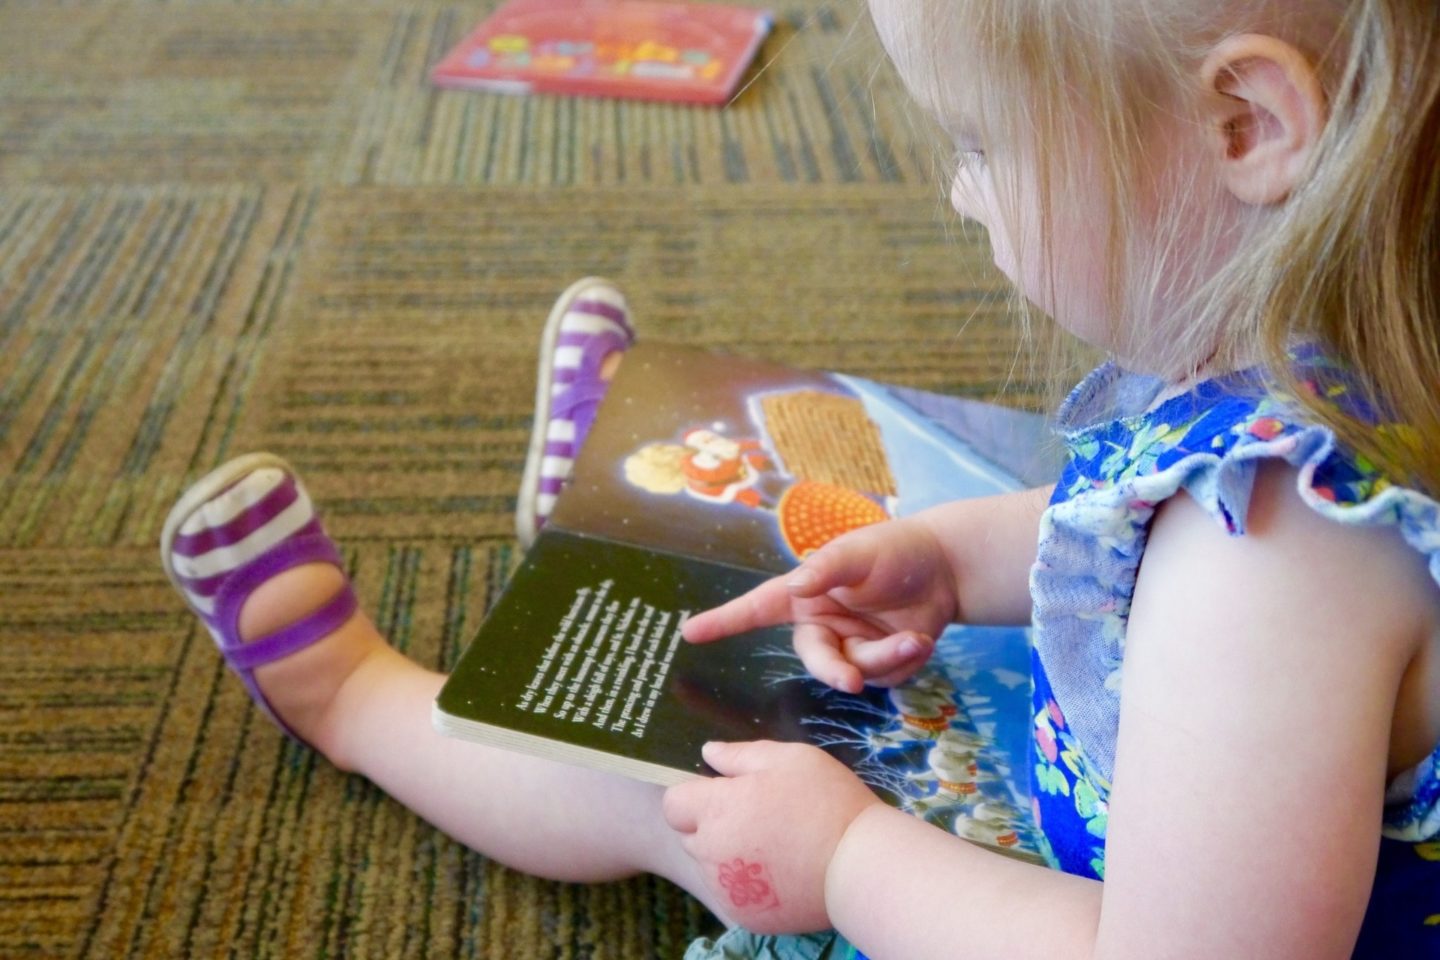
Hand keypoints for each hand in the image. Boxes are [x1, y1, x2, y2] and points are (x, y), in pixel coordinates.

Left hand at [662, 740, 881, 933]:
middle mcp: (711, 852)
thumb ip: (740, 755)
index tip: (725, 795)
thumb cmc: (825, 801)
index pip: (674, 804)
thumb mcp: (788, 759)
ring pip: (710, 866)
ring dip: (727, 856)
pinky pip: (732, 893)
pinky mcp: (743, 915)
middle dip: (711, 825)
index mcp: (716, 809)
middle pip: (690, 836)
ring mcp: (726, 888)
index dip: (695, 796)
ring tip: (773, 846)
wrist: (859, 864)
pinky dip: (747, 884)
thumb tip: (708, 752)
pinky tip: (780, 872)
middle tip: (755, 818)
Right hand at [682, 517, 957, 691]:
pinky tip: (921, 639)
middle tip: (851, 680)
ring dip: (885, 659)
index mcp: (805, 594)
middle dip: (833, 671)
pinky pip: (883, 678)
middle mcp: (822, 623)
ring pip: (854, 672)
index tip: (689, 633)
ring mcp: (850, 646)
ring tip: (916, 637)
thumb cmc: (894, 550)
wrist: (946, 569)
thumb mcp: (858, 552)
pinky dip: (905, 662)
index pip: (757, 609)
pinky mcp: (878, 662)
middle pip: (814, 659)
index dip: (723, 621)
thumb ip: (826, 569)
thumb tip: (795, 587)